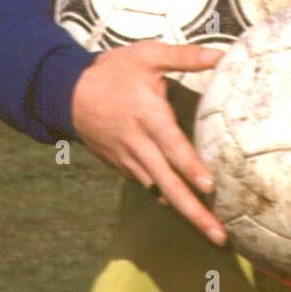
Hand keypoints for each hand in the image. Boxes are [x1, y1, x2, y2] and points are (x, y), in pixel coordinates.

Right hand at [71, 41, 226, 246]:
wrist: (67, 93)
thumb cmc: (113, 72)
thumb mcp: (148, 55)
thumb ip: (185, 57)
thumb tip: (223, 54)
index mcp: (148, 117)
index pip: (172, 146)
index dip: (190, 167)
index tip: (209, 186)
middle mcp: (139, 145)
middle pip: (169, 184)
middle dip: (194, 213)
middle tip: (220, 237)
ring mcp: (129, 160)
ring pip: (160, 192)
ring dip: (185, 213)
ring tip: (213, 234)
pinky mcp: (123, 167)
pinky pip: (149, 187)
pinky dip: (168, 201)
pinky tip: (188, 213)